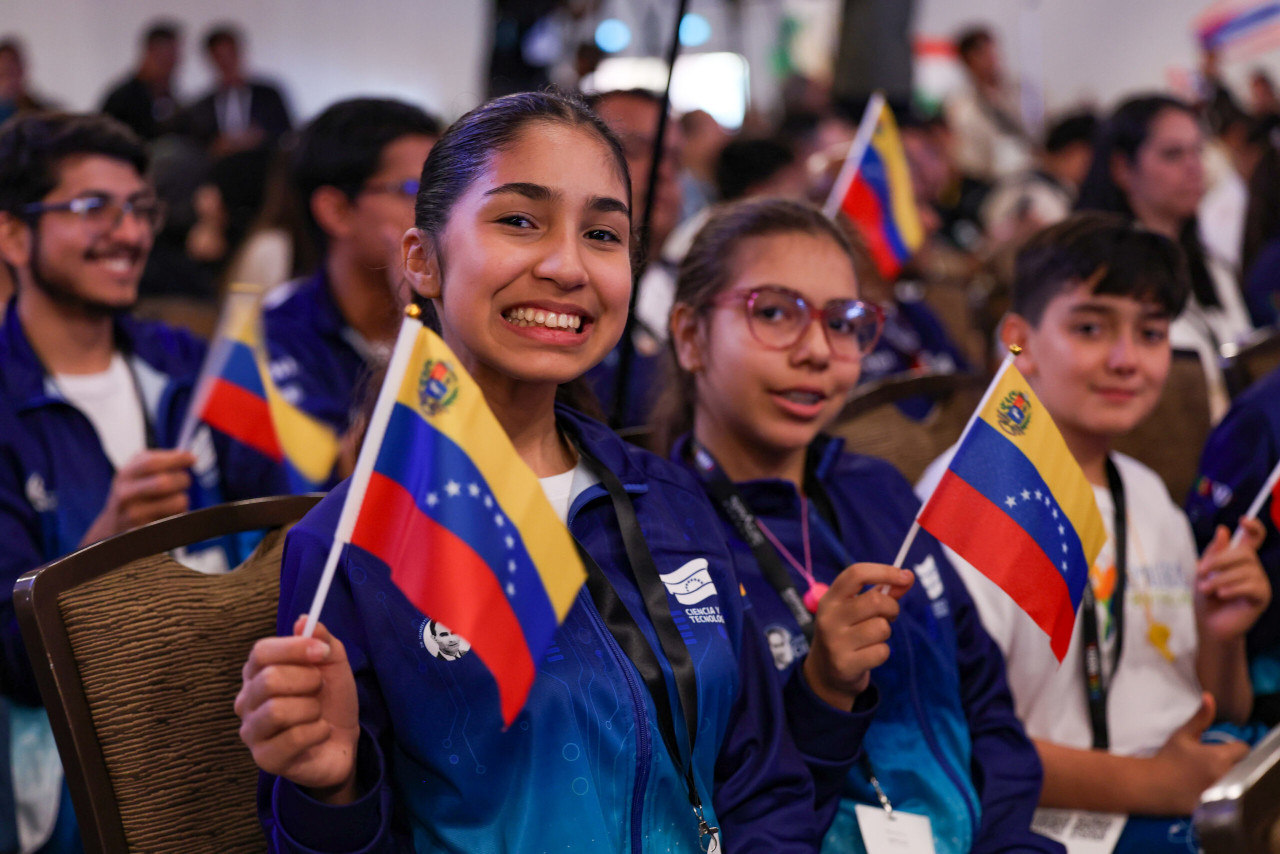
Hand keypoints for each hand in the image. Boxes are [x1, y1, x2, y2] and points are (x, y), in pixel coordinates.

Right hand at [79, 449, 195, 545]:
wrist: (113, 527)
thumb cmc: (133, 494)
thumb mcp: (136, 472)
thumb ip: (159, 461)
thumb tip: (189, 457)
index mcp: (126, 475)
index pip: (151, 463)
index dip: (175, 459)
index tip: (191, 458)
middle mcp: (126, 495)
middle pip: (165, 482)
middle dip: (182, 479)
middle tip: (183, 480)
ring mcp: (134, 516)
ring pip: (177, 502)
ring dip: (183, 499)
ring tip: (173, 499)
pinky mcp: (147, 532)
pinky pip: (176, 519)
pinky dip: (178, 515)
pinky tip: (167, 514)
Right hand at [235, 616, 360, 801]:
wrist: (341, 742)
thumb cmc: (330, 701)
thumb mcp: (333, 664)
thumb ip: (321, 640)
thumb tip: (304, 621)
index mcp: (258, 673)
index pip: (260, 652)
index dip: (294, 648)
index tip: (321, 652)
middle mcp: (247, 701)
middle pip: (269, 679)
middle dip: (306, 680)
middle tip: (320, 687)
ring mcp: (252, 732)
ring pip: (277, 710)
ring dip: (311, 708)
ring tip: (317, 712)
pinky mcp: (264, 759)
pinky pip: (292, 738)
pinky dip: (317, 732)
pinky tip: (320, 732)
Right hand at [802, 563, 913, 709]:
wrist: (826, 672)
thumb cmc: (848, 632)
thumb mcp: (857, 608)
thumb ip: (883, 592)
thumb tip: (908, 577)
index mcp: (830, 598)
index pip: (856, 574)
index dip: (884, 571)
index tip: (905, 575)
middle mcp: (829, 617)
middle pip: (875, 601)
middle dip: (892, 608)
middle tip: (888, 616)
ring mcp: (835, 641)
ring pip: (881, 627)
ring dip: (885, 633)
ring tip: (873, 637)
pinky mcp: (845, 664)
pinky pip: (881, 651)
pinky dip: (882, 652)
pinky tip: (868, 654)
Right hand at [1147, 693, 1248, 814]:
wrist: (1152, 785)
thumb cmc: (1167, 758)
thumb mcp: (1183, 735)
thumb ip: (1200, 717)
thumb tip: (1209, 696)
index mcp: (1219, 757)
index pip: (1242, 749)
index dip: (1232, 747)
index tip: (1218, 749)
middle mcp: (1224, 775)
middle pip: (1241, 765)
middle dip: (1230, 762)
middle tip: (1210, 761)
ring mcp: (1221, 792)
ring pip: (1235, 779)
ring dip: (1227, 775)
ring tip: (1207, 774)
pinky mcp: (1217, 804)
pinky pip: (1228, 795)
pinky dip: (1220, 791)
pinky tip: (1204, 787)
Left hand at [1196, 521, 1270, 642]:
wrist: (1209, 624)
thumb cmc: (1205, 597)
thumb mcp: (1204, 572)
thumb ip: (1213, 552)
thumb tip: (1223, 530)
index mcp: (1239, 558)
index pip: (1253, 538)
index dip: (1254, 526)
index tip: (1243, 520)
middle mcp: (1252, 567)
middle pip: (1245, 553)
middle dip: (1220, 560)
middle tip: (1201, 571)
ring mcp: (1259, 581)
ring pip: (1245, 570)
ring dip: (1220, 579)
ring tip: (1206, 589)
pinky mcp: (1261, 597)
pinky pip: (1252, 586)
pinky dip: (1234, 588)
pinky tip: (1222, 594)